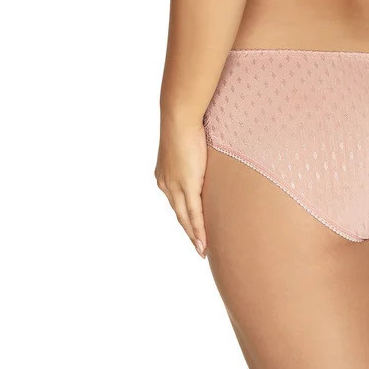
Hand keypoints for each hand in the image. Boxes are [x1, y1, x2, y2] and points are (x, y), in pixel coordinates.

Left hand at [154, 118, 208, 257]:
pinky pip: (193, 213)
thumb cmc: (186, 124)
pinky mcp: (186, 186)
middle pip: (179, 214)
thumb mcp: (188, 146)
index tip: (190, 229)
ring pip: (184, 217)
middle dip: (188, 232)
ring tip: (202, 250)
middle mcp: (166, 184)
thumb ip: (194, 157)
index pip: (175, 201)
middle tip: (198, 247)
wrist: (179, 118)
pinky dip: (197, 229)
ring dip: (193, 235)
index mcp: (164, 175)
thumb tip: (204, 155)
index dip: (184, 217)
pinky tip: (202, 242)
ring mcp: (175, 186)